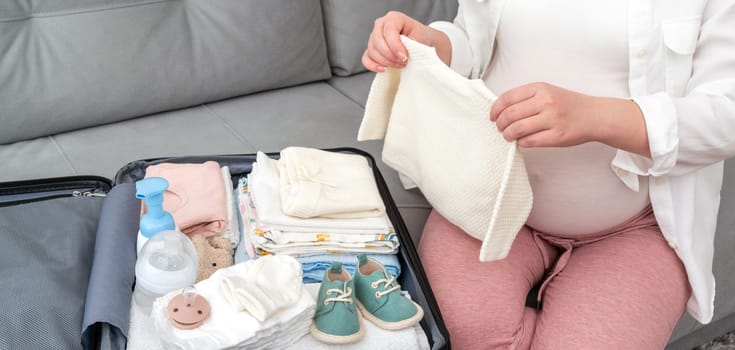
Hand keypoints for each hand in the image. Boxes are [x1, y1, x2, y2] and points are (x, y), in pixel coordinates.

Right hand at [362, 11, 450, 71]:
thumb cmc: (422, 39)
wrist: (424, 45)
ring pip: (372, 51)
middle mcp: (381, 25)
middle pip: (377, 41)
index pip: (388, 31)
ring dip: (386, 61)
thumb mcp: (421, 38)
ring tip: (400, 64)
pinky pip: (366, 58)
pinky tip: (384, 69)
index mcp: (394, 18)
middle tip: (403, 61)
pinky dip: (373, 65)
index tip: (404, 56)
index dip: (395, 46)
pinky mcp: (372, 50)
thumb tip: (402, 53)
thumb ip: (410, 43)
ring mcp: (374, 37)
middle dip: (390, 55)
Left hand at [489, 82, 650, 156]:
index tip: (492, 116)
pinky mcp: (557, 136)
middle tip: (500, 129)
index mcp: (540, 88)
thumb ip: (526, 97)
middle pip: (509, 115)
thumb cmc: (568, 104)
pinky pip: (530, 141)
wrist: (595, 115)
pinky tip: (523, 141)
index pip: (507, 98)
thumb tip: (500, 110)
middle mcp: (546, 101)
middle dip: (499, 124)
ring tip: (509, 136)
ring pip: (517, 129)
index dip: (495, 109)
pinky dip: (521, 143)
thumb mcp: (547, 91)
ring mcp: (552, 119)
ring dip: (508, 135)